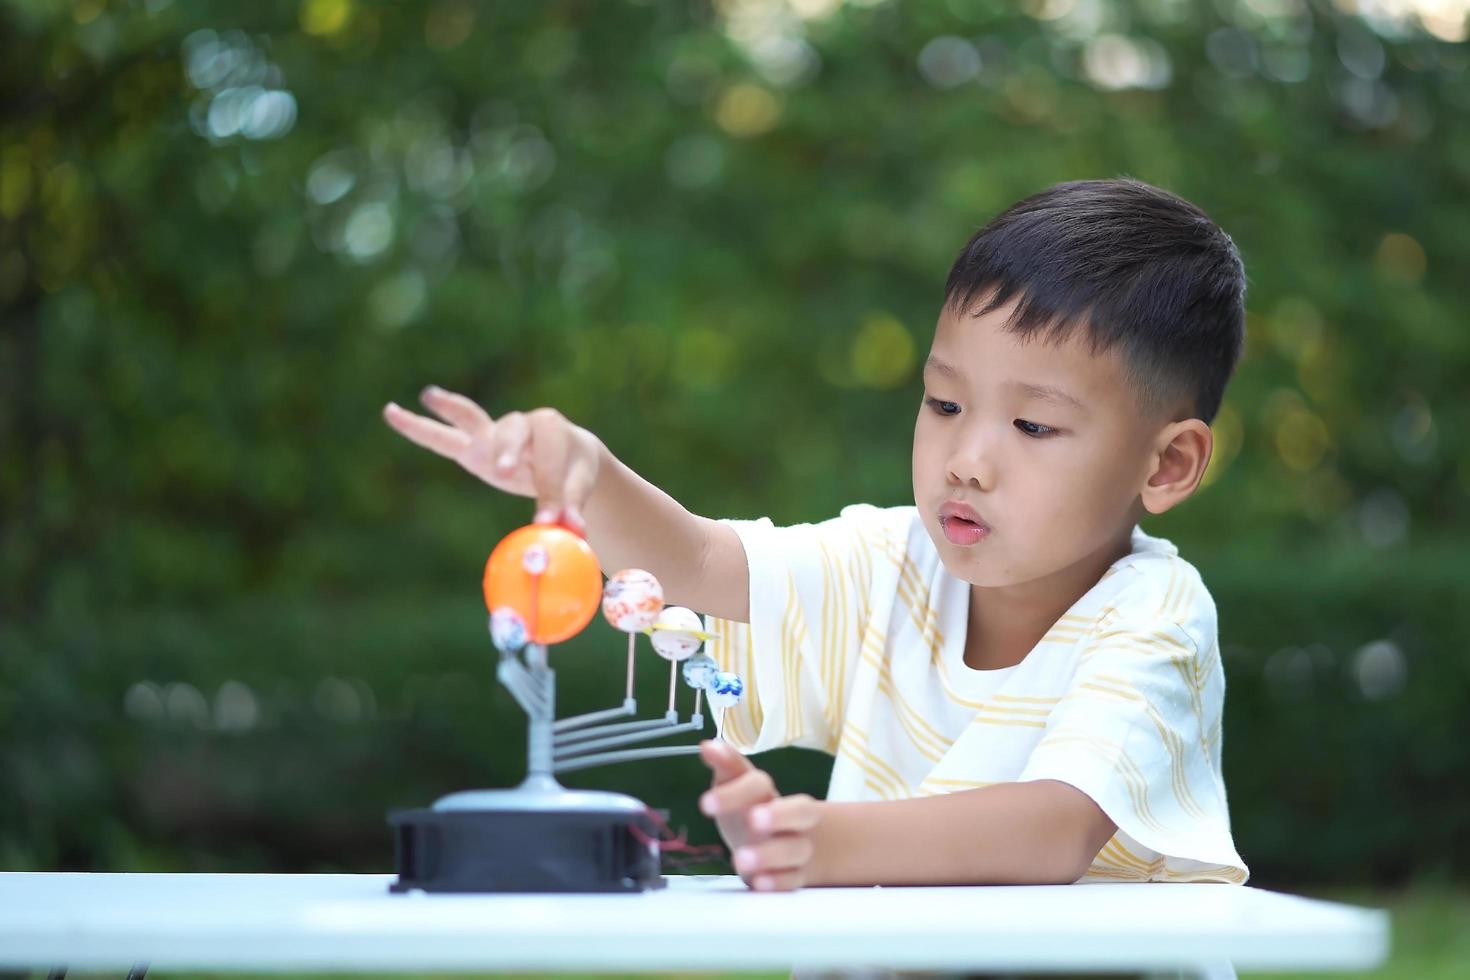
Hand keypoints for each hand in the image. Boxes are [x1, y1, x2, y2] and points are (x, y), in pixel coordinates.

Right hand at [382, 386, 602, 532]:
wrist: (569, 454)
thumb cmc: (574, 469)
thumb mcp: (578, 486)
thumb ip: (571, 507)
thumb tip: (571, 532)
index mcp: (554, 431)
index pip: (550, 462)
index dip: (550, 491)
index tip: (549, 521)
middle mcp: (522, 423)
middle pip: (514, 432)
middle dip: (509, 450)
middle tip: (505, 470)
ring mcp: (494, 432)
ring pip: (472, 419)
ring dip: (452, 411)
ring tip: (430, 396)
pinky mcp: (474, 445)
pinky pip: (443, 436)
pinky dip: (418, 426)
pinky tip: (391, 412)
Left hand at [698, 739, 823, 891]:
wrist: (780, 841)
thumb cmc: (752, 808)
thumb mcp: (735, 785)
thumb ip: (725, 767)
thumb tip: (707, 746)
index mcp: (767, 793)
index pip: (759, 784)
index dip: (735, 792)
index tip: (704, 805)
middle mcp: (788, 817)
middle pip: (800, 810)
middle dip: (779, 814)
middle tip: (752, 821)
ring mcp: (795, 846)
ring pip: (796, 848)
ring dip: (769, 854)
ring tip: (740, 860)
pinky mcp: (795, 875)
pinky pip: (794, 880)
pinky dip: (777, 882)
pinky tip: (759, 882)